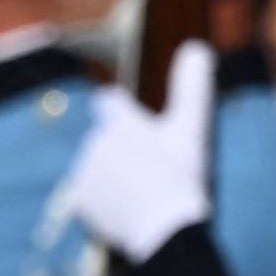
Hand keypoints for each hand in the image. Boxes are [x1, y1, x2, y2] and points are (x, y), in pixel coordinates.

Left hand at [59, 44, 217, 262]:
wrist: (164, 229)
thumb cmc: (181, 174)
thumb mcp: (191, 127)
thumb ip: (193, 86)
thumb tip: (197, 46)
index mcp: (119, 121)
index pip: (108, 103)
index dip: (118, 109)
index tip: (125, 117)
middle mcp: (94, 142)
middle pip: (108, 142)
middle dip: (125, 152)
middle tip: (153, 170)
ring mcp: (83, 173)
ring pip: (100, 170)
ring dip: (116, 177)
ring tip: (145, 192)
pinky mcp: (79, 201)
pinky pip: (93, 197)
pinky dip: (108, 202)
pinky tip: (130, 209)